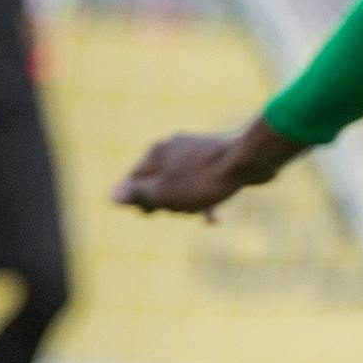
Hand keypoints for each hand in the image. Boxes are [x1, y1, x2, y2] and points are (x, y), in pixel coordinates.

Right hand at [111, 117, 303, 216]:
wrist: (250, 159)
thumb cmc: (205, 179)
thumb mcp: (165, 193)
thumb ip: (139, 195)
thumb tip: (112, 196)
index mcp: (156, 152)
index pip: (134, 179)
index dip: (137, 200)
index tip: (149, 214)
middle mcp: (174, 146)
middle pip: (160, 182)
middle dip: (167, 202)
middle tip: (180, 212)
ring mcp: (198, 150)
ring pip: (184, 184)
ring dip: (189, 203)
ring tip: (203, 214)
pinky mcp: (220, 158)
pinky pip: (205, 182)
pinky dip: (206, 198)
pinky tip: (216, 216)